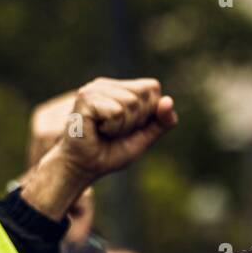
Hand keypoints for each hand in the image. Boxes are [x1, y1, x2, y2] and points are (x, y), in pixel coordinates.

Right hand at [53, 76, 177, 182]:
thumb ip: (161, 122)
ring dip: (123, 126)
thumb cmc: (110, 153)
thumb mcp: (143, 138)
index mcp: (120, 89)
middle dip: (136, 120)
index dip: (149, 113)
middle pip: (144, 95)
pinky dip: (112, 128)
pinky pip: (116, 112)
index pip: (153, 88)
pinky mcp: (85, 98)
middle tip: (115, 131)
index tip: (129, 127)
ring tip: (105, 131)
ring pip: (131, 103)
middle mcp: (106, 84)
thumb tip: (169, 101)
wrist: (83, 168)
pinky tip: (96, 130)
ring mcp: (94, 89)